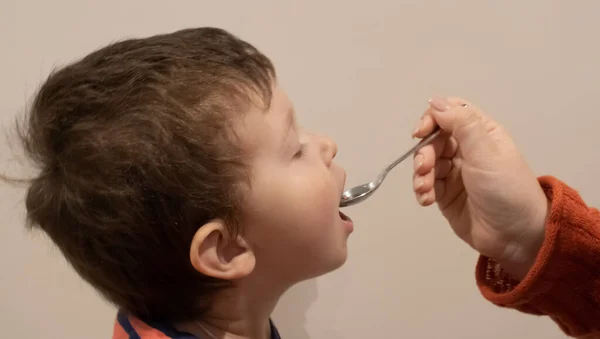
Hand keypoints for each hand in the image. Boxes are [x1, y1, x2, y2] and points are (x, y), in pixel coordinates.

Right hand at [412, 97, 548, 278]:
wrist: (515, 236)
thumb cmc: (506, 189)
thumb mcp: (486, 152)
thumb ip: (461, 124)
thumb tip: (435, 101)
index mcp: (480, 133)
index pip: (450, 113)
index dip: (432, 118)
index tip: (421, 133)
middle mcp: (466, 149)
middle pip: (432, 139)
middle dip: (424, 153)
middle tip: (425, 169)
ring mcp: (454, 173)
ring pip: (425, 162)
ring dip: (420, 174)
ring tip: (426, 190)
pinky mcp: (444, 194)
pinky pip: (425, 185)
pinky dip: (422, 190)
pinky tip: (427, 200)